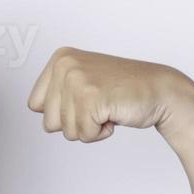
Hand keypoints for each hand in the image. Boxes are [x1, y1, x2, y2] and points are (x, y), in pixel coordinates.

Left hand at [26, 47, 193, 142]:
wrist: (159, 90)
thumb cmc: (121, 91)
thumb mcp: (80, 83)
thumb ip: (55, 94)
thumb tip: (34, 108)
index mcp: (60, 59)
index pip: (35, 106)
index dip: (61, 112)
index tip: (84, 99)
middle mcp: (65, 65)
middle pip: (48, 122)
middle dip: (75, 123)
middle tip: (99, 105)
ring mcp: (78, 80)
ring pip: (67, 131)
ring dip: (90, 128)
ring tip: (107, 107)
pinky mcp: (91, 98)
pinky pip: (85, 135)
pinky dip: (101, 133)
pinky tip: (114, 113)